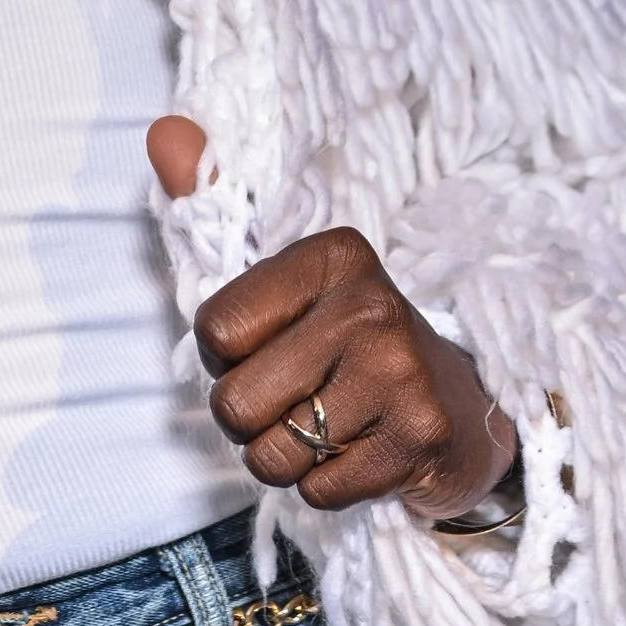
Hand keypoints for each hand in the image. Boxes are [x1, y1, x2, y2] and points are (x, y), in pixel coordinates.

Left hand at [149, 120, 515, 521]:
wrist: (462, 408)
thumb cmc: (349, 348)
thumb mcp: (286, 279)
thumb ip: (215, 204)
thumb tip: (162, 132)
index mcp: (331, 255)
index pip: (214, 333)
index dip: (228, 361)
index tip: (276, 349)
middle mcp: (369, 305)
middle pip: (234, 406)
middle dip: (253, 423)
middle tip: (302, 401)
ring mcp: (399, 373)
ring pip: (271, 458)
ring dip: (289, 460)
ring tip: (333, 429)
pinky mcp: (418, 437)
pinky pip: (318, 493)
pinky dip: (329, 489)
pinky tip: (364, 455)